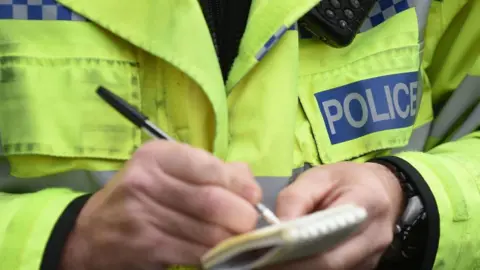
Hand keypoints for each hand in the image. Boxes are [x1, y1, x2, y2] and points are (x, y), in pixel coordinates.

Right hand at [60, 141, 261, 269]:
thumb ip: (208, 169)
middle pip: (212, 202)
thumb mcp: (166, 171)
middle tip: (248, 223)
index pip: (209, 167)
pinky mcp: (145, 247)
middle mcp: (146, 182)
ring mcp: (143, 216)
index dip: (239, 185)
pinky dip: (213, 255)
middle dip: (241, 216)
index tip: (253, 196)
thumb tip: (246, 179)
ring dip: (231, 239)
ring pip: (207, 232)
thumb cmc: (139, 195)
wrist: (92, 232)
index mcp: (157, 156)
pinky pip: (194, 253)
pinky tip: (216, 251)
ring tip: (236, 237)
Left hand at [271, 162, 403, 269]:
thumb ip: (295, 199)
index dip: (299, 248)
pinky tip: (295, 261)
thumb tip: (276, 228)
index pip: (331, 234)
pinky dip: (314, 267)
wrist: (381, 189)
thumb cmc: (346, 180)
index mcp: (366, 202)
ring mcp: (374, 255)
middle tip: (267, 263)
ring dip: (304, 268)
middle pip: (332, 261)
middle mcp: (375, 234)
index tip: (270, 252)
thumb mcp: (318, 176)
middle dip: (296, 265)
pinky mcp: (367, 265)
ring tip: (276, 261)